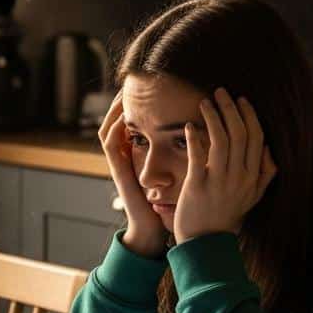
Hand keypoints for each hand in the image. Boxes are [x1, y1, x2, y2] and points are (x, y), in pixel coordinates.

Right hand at [98, 90, 168, 257]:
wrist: (153, 229)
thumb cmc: (167, 205)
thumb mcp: (176, 174)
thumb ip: (183, 156)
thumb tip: (203, 135)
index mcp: (139, 156)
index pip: (133, 124)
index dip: (138, 105)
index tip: (149, 87)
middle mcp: (126, 157)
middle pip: (117, 122)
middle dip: (122, 102)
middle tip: (131, 82)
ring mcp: (119, 164)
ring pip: (109, 129)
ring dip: (114, 110)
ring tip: (124, 92)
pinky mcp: (118, 172)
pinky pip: (110, 144)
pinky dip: (114, 128)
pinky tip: (123, 115)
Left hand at [173, 88, 276, 243]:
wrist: (205, 244)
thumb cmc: (226, 217)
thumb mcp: (253, 197)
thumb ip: (265, 174)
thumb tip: (271, 150)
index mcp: (254, 177)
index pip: (257, 137)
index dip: (249, 115)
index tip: (241, 99)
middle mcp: (240, 177)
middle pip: (240, 133)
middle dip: (231, 108)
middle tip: (220, 91)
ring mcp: (219, 181)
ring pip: (221, 140)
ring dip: (213, 116)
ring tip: (204, 102)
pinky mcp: (198, 186)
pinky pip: (198, 156)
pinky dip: (195, 138)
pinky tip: (190, 126)